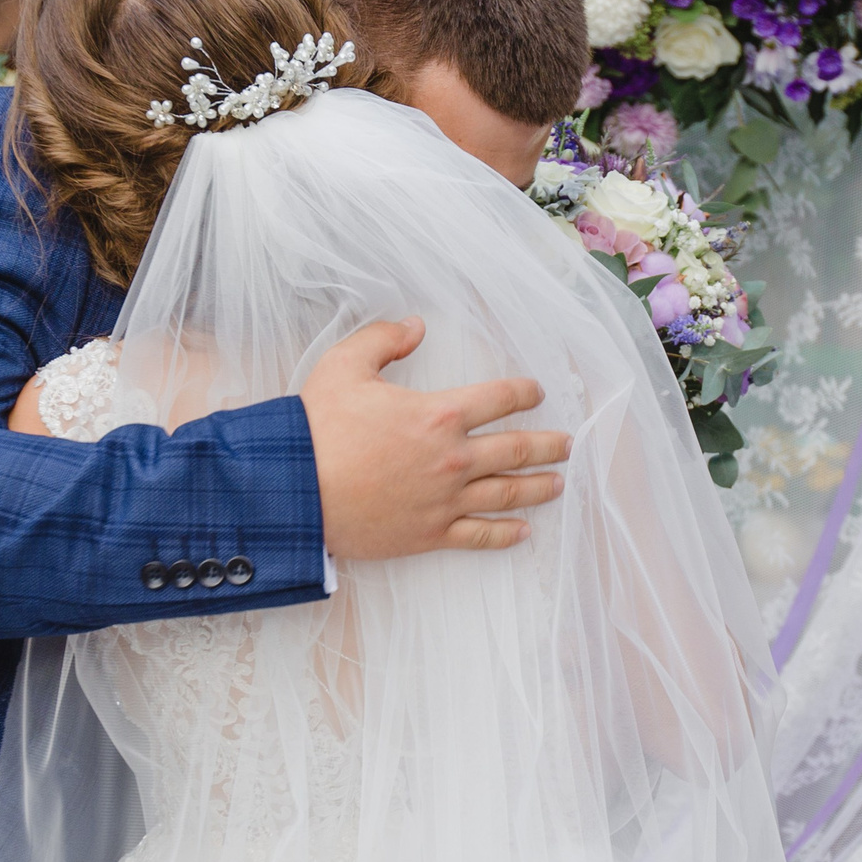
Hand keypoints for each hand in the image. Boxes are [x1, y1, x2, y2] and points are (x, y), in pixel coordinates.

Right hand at [299, 318, 569, 557]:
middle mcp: (453, 458)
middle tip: (567, 444)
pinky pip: (479, 536)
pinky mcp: (430, 534)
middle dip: (549, 446)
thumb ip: (383, 339)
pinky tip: (523, 531)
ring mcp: (446, 500)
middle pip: (518, 449)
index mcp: (439, 414)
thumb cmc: (317, 428)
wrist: (294, 491)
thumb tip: (415, 325)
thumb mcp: (345, 365)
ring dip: (539, 487)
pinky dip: (505, 534)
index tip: (537, 392)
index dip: (525, 393)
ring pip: (508, 493)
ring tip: (558, 484)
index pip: (500, 399)